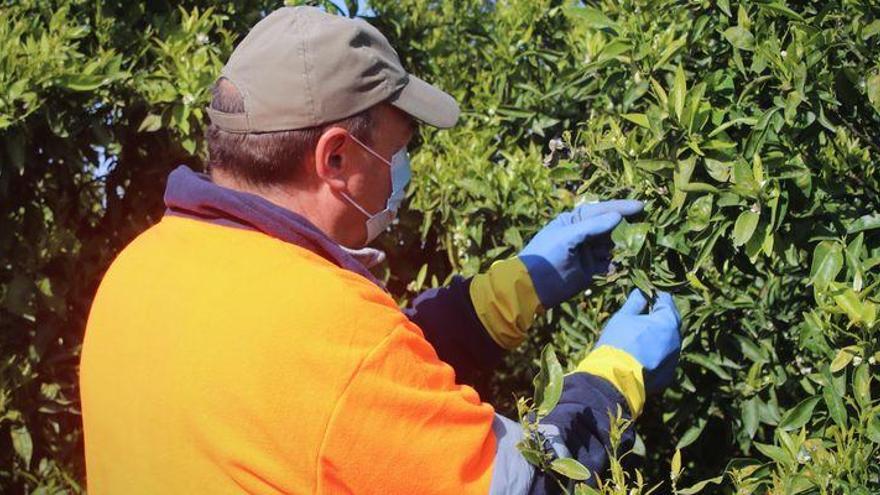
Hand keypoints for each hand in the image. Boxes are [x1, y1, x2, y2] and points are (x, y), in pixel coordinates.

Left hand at [518, 200, 642, 307]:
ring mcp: (588, 252)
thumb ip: (592, 226)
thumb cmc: (546, 255)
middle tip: (647, 227)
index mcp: (574, 221)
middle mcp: (583, 234)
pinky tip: (628, 263)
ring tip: (640, 246)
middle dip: (627, 227)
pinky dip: (618, 264)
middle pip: (611, 227)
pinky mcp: (591, 270)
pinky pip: (610, 264)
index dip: (622, 207)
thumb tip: (618, 216)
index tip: (642, 206)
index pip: (602, 209)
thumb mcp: (567, 237)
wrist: (532, 287)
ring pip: (613, 246)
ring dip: (626, 246)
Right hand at [596, 289, 681, 392]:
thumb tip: (642, 292)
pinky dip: (655, 356)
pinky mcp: (668, 376)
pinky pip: (663, 360)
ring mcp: (674, 360)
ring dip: (656, 338)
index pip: (666, 300)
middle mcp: (676, 340)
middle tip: (638, 318)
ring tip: (637, 340)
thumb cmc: (618, 342)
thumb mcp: (623, 316)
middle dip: (656, 318)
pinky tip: (639, 357)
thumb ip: (635, 302)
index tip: (642, 299)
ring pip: (667, 342)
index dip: (653, 297)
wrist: (615, 378)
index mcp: (668, 321)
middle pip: (669, 322)